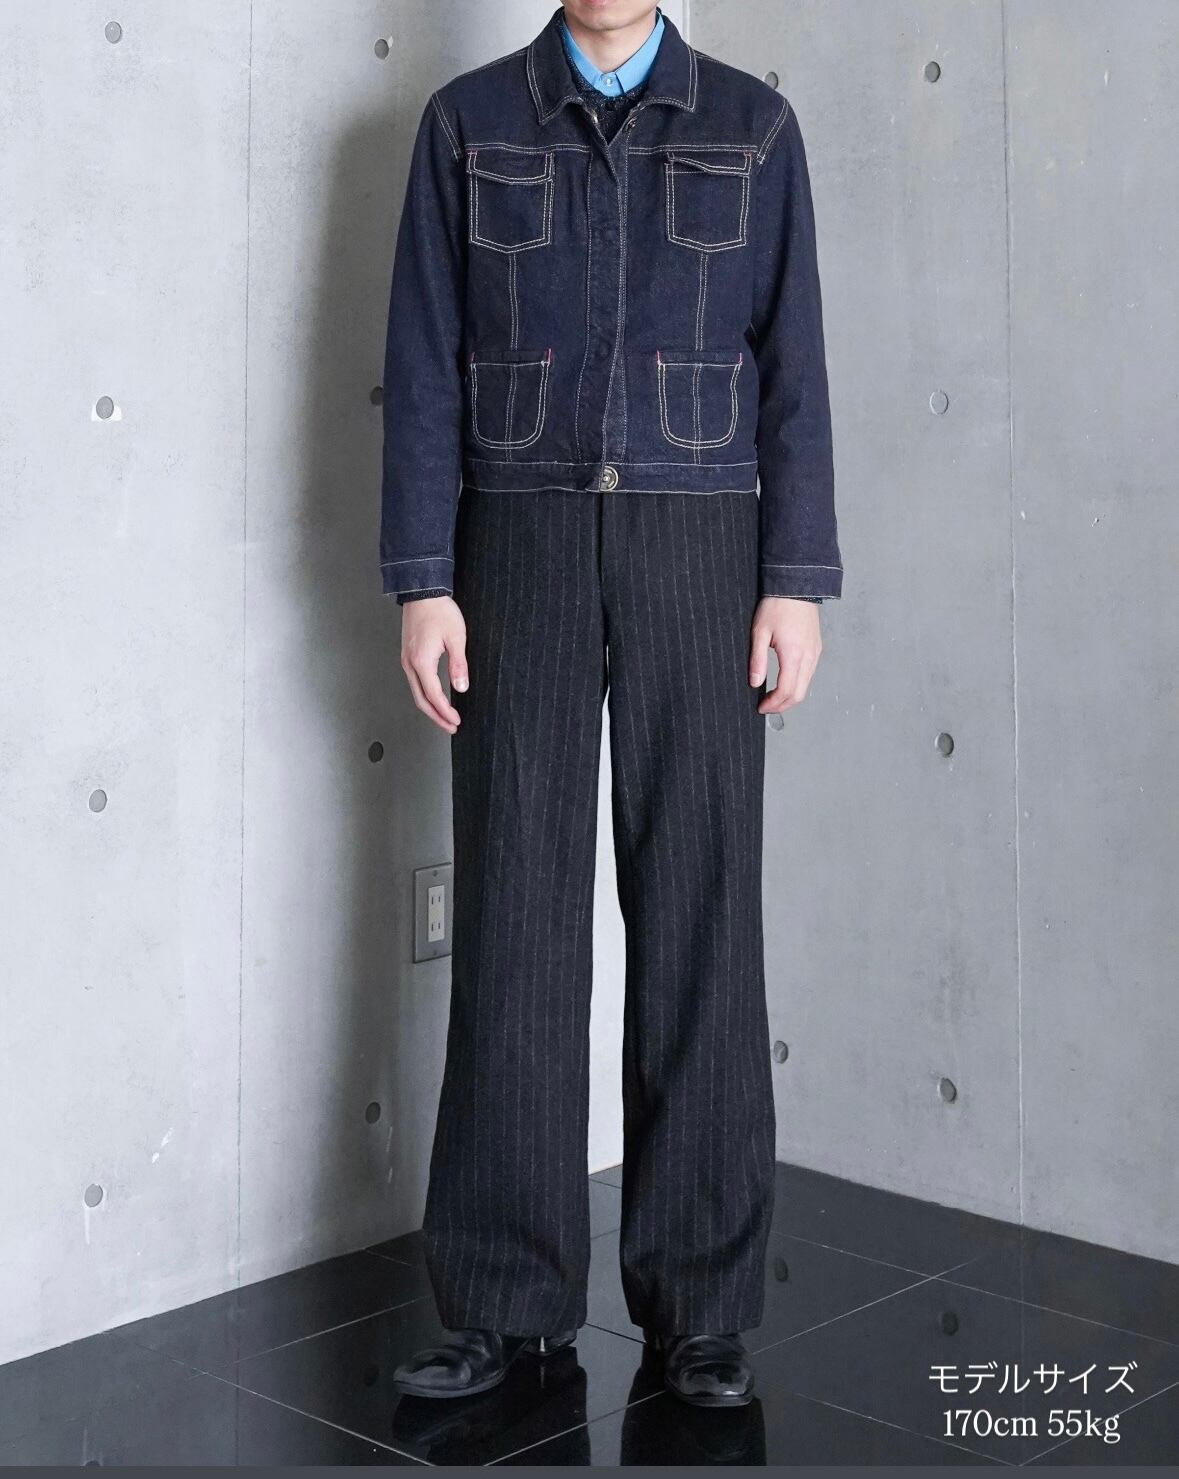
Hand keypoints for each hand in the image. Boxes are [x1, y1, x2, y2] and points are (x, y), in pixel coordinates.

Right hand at [400, 596, 468, 733]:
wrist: (422, 592)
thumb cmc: (439, 611)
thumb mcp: (456, 638)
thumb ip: (458, 665)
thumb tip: (461, 687)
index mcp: (421, 662)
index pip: (434, 696)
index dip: (445, 712)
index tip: (456, 721)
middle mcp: (410, 663)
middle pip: (421, 700)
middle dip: (436, 717)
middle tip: (450, 726)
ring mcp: (406, 659)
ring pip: (416, 692)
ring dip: (430, 707)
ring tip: (444, 717)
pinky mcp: (408, 654)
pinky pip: (415, 682)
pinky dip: (425, 695)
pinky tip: (435, 697)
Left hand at [749, 597, 821, 715]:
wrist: (797, 586)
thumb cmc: (777, 605)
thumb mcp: (759, 632)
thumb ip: (757, 660)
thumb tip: (755, 683)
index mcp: (794, 654)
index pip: (787, 691)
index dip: (774, 704)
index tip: (761, 707)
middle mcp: (809, 656)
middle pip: (799, 694)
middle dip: (782, 705)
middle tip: (767, 707)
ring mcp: (815, 653)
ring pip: (806, 686)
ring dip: (791, 696)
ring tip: (773, 697)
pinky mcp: (816, 648)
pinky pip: (809, 674)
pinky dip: (798, 684)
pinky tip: (785, 682)